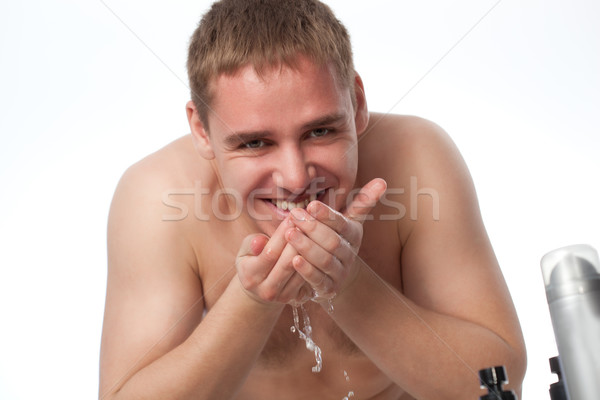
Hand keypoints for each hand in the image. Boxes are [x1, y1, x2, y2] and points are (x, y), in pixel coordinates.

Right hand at [235, 216, 312, 304]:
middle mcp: (266, 290)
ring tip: (314, 232)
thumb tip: (259, 241)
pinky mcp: (297, 298)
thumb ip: (251, 244)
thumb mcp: (245, 252)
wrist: (260, 289)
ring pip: (301, 271)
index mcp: (250, 275)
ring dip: (309, 250)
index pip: (270, 252)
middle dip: (298, 241)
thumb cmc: (253, 262)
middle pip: (287, 263)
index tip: (291, 218)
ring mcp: (283, 296)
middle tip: (307, 222)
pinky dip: (314, 261)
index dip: (282, 235)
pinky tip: (318, 246)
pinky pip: (309, 277)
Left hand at [284, 178, 386, 300]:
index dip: (327, 215)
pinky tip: (294, 261)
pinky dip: (306, 270)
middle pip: (333, 241)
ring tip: (290, 234)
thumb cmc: (337, 239)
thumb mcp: (349, 220)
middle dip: (312, 228)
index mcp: (354, 234)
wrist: (336, 274)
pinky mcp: (329, 288)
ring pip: (325, 260)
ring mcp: (340, 272)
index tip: (311, 205)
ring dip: (306, 247)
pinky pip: (318, 280)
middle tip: (294, 216)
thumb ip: (362, 202)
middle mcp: (349, 254)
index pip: (342, 223)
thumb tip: (383, 181)